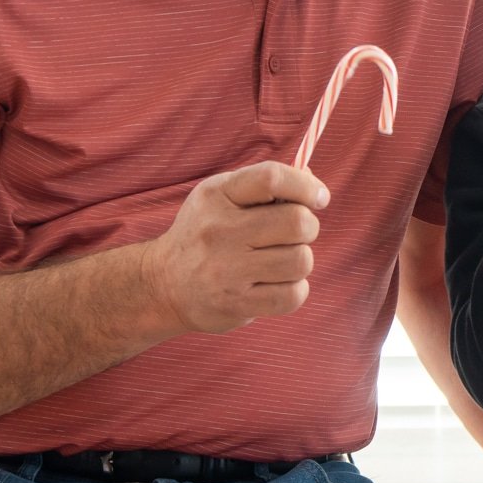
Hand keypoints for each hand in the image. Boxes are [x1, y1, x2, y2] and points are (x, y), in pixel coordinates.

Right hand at [142, 161, 329, 333]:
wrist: (163, 284)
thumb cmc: (206, 234)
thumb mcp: (223, 196)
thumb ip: (266, 185)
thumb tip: (313, 183)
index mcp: (217, 194)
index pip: (272, 178)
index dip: (306, 186)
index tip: (320, 197)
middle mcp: (219, 230)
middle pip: (297, 222)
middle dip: (309, 227)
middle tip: (295, 234)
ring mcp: (226, 270)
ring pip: (301, 260)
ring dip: (301, 260)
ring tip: (281, 261)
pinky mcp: (236, 304)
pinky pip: (293, 295)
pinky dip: (295, 290)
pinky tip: (276, 284)